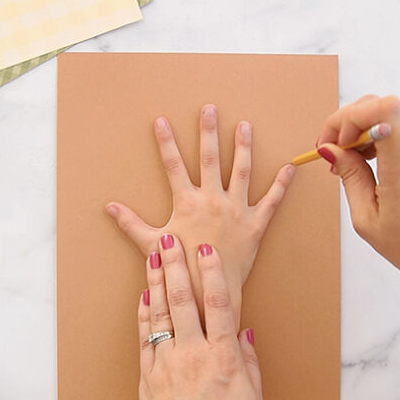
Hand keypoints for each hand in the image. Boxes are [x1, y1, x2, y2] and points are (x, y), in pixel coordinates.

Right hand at [106, 104, 294, 327]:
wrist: (209, 291)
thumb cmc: (180, 269)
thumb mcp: (151, 244)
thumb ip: (131, 223)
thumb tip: (109, 208)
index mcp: (187, 202)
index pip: (173, 165)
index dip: (166, 142)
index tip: (161, 121)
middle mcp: (213, 200)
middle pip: (210, 159)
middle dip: (208, 132)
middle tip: (210, 109)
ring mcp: (236, 210)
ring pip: (241, 172)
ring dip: (243, 147)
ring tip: (244, 126)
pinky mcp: (255, 224)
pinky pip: (272, 201)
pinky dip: (282, 184)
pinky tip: (290, 167)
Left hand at [138, 233, 261, 399]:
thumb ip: (248, 362)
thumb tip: (243, 333)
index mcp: (224, 359)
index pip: (219, 305)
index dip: (212, 274)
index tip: (206, 251)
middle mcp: (194, 355)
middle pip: (184, 302)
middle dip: (176, 267)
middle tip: (170, 240)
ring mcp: (167, 364)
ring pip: (160, 314)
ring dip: (157, 282)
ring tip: (153, 256)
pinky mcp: (148, 377)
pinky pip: (144, 338)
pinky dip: (143, 315)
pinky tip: (144, 295)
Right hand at [316, 95, 399, 399]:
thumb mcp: (368, 221)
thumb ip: (349, 178)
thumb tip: (330, 150)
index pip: (383, 107)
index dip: (350, 113)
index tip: (331, 140)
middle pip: (383, 109)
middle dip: (348, 125)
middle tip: (331, 156)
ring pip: (392, 123)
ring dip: (363, 138)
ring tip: (348, 171)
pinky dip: (380, 148)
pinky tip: (370, 177)